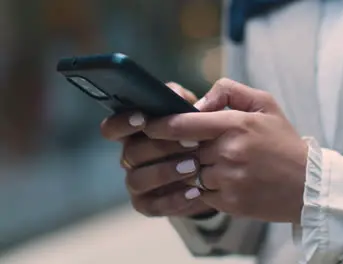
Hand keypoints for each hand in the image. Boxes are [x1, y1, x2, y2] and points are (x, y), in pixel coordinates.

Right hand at [101, 83, 214, 216]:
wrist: (211, 170)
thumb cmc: (194, 134)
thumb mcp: (189, 112)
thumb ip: (181, 98)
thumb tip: (176, 96)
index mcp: (133, 133)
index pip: (112, 128)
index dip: (122, 123)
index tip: (143, 118)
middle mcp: (129, 157)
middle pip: (131, 153)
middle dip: (160, 147)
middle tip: (190, 143)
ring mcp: (136, 182)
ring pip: (138, 179)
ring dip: (166, 172)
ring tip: (194, 167)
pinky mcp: (147, 204)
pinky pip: (152, 206)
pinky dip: (174, 200)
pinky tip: (195, 191)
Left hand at [132, 78, 308, 223]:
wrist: (307, 184)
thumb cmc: (283, 142)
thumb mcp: (264, 104)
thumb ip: (229, 91)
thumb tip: (197, 102)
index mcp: (236, 125)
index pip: (183, 124)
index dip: (159, 125)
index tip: (147, 125)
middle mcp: (229, 153)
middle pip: (182, 151)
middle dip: (175, 149)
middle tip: (173, 147)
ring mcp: (228, 180)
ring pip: (190, 175)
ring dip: (192, 170)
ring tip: (209, 165)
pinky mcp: (230, 203)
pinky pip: (201, 194)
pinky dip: (203, 188)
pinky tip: (218, 182)